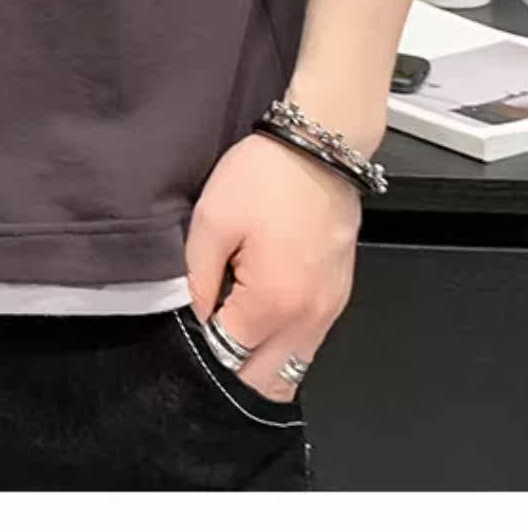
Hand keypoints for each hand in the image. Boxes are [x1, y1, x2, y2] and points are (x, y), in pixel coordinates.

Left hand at [185, 133, 361, 401]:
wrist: (321, 147)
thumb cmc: (266, 177)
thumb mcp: (211, 221)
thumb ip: (197, 280)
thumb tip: (195, 320)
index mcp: (272, 304)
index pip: (229, 357)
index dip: (202, 350)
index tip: (189, 329)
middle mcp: (308, 319)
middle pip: (265, 381)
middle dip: (232, 370)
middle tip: (209, 340)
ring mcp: (329, 312)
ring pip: (291, 370)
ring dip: (260, 364)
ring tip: (234, 332)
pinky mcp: (339, 298)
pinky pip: (309, 345)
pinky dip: (283, 347)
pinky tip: (260, 320)